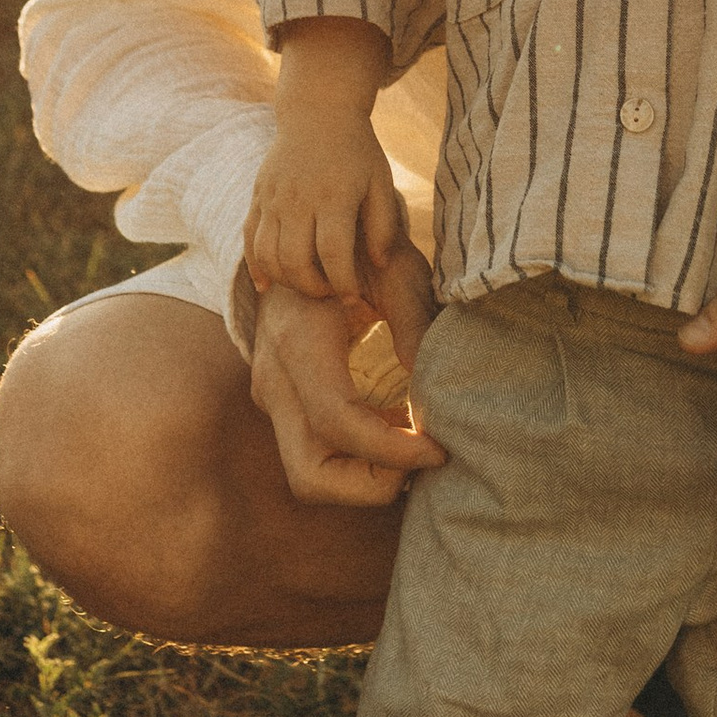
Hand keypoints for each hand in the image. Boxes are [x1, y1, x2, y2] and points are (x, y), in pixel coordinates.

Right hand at [246, 100, 409, 306]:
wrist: (318, 112)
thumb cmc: (357, 151)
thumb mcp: (382, 182)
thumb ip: (383, 226)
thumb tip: (379, 266)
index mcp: (334, 196)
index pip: (333, 254)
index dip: (343, 285)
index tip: (353, 298)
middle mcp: (298, 199)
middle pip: (295, 261)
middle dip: (313, 288)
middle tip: (330, 293)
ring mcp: (273, 198)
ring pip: (267, 255)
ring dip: (286, 281)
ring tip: (307, 285)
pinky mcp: (257, 197)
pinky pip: (248, 239)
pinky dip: (255, 267)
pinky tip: (267, 285)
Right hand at [250, 258, 443, 508]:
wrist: (301, 231)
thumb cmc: (357, 247)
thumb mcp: (396, 272)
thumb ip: (418, 329)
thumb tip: (443, 395)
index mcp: (297, 342)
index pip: (338, 423)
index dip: (393, 450)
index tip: (439, 449)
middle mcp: (274, 380)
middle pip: (310, 475)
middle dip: (372, 485)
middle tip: (424, 457)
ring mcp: (273, 396)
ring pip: (310, 475)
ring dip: (366, 476)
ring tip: (415, 444)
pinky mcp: (284, 405)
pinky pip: (317, 454)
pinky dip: (359, 459)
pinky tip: (400, 431)